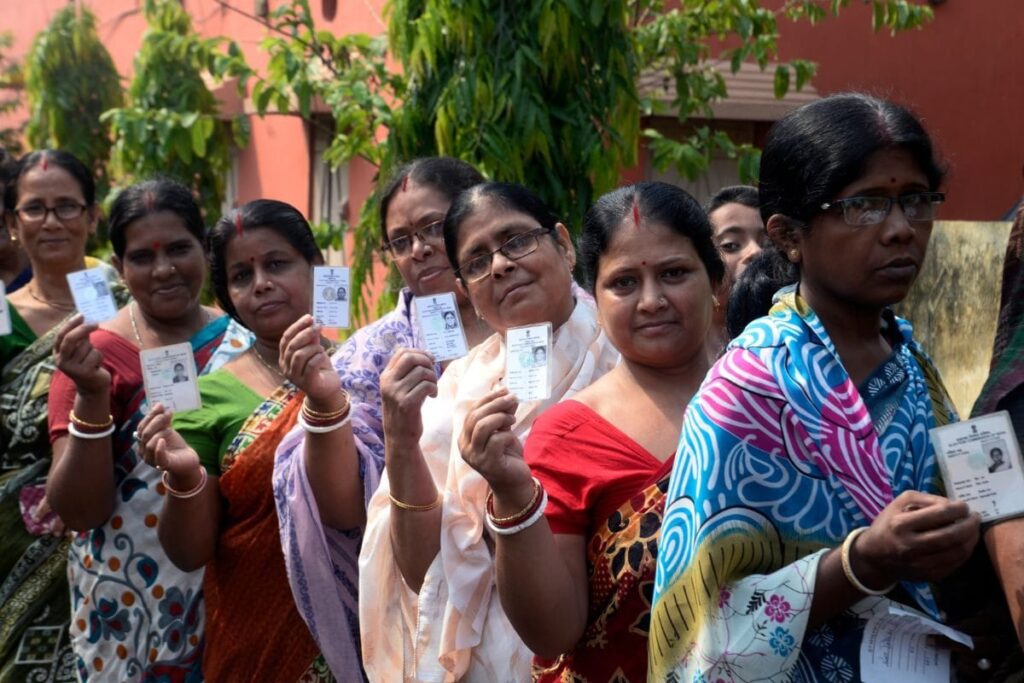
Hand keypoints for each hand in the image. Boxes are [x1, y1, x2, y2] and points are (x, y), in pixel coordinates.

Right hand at [53, 314, 109, 395]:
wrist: (92, 386)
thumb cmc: (86, 363)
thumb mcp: (81, 350)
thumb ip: (81, 337)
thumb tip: (88, 319)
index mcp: (57, 353)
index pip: (61, 335)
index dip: (70, 324)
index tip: (81, 315)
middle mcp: (61, 360)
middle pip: (70, 339)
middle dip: (83, 329)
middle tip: (95, 323)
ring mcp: (71, 368)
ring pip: (86, 347)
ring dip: (94, 349)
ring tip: (92, 358)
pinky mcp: (83, 372)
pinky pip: (95, 355)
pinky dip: (99, 357)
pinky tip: (96, 365)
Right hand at [136, 403, 201, 480]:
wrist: (187, 460)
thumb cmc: (175, 445)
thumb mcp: (168, 429)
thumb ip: (163, 420)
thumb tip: (158, 404)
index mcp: (143, 442)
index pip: (141, 427)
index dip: (150, 416)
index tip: (160, 406)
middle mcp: (143, 451)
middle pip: (144, 434)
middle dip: (156, 421)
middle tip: (168, 414)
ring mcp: (152, 460)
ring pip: (149, 444)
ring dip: (160, 432)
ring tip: (170, 428)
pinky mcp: (163, 465)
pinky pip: (158, 457)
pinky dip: (159, 448)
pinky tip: (163, 440)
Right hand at [280, 315, 341, 406]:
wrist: (327, 390)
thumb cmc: (320, 369)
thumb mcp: (315, 351)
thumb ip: (311, 339)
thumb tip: (312, 322)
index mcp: (284, 358)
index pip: (285, 339)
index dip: (296, 327)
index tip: (309, 317)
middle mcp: (285, 367)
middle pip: (292, 346)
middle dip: (306, 333)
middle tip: (319, 327)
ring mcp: (294, 377)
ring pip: (299, 355)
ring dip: (313, 348)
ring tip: (322, 349)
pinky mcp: (306, 383)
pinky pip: (310, 365)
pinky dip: (318, 357)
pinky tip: (323, 357)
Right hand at [381, 348, 437, 450]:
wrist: (399, 437)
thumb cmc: (403, 411)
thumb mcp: (399, 389)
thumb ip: (407, 373)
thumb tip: (426, 354)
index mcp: (386, 377)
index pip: (402, 352)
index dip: (419, 352)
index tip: (430, 360)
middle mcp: (388, 383)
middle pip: (411, 358)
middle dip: (427, 362)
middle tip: (433, 373)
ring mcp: (396, 393)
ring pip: (422, 372)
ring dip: (433, 378)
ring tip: (433, 388)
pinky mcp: (406, 403)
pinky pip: (426, 386)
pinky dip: (434, 389)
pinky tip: (432, 396)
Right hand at [458, 387, 531, 501]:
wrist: (514, 482)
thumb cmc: (506, 455)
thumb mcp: (503, 431)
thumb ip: (502, 414)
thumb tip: (507, 394)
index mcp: (465, 438)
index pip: (471, 412)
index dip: (487, 399)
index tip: (504, 390)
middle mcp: (465, 447)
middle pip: (476, 417)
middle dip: (496, 404)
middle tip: (512, 399)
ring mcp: (475, 457)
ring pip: (483, 427)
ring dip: (500, 417)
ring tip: (512, 418)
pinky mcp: (488, 464)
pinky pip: (496, 440)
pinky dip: (507, 434)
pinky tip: (512, 436)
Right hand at [854, 490, 980, 585]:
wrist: (874, 556)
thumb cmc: (888, 524)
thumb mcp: (899, 503)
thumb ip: (926, 499)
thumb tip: (953, 505)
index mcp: (901, 524)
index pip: (940, 514)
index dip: (958, 509)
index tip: (964, 506)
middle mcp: (911, 545)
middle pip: (952, 535)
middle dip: (970, 525)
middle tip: (975, 517)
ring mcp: (920, 564)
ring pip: (957, 552)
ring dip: (971, 539)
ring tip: (973, 530)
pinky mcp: (928, 575)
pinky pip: (955, 564)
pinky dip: (965, 552)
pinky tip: (964, 544)